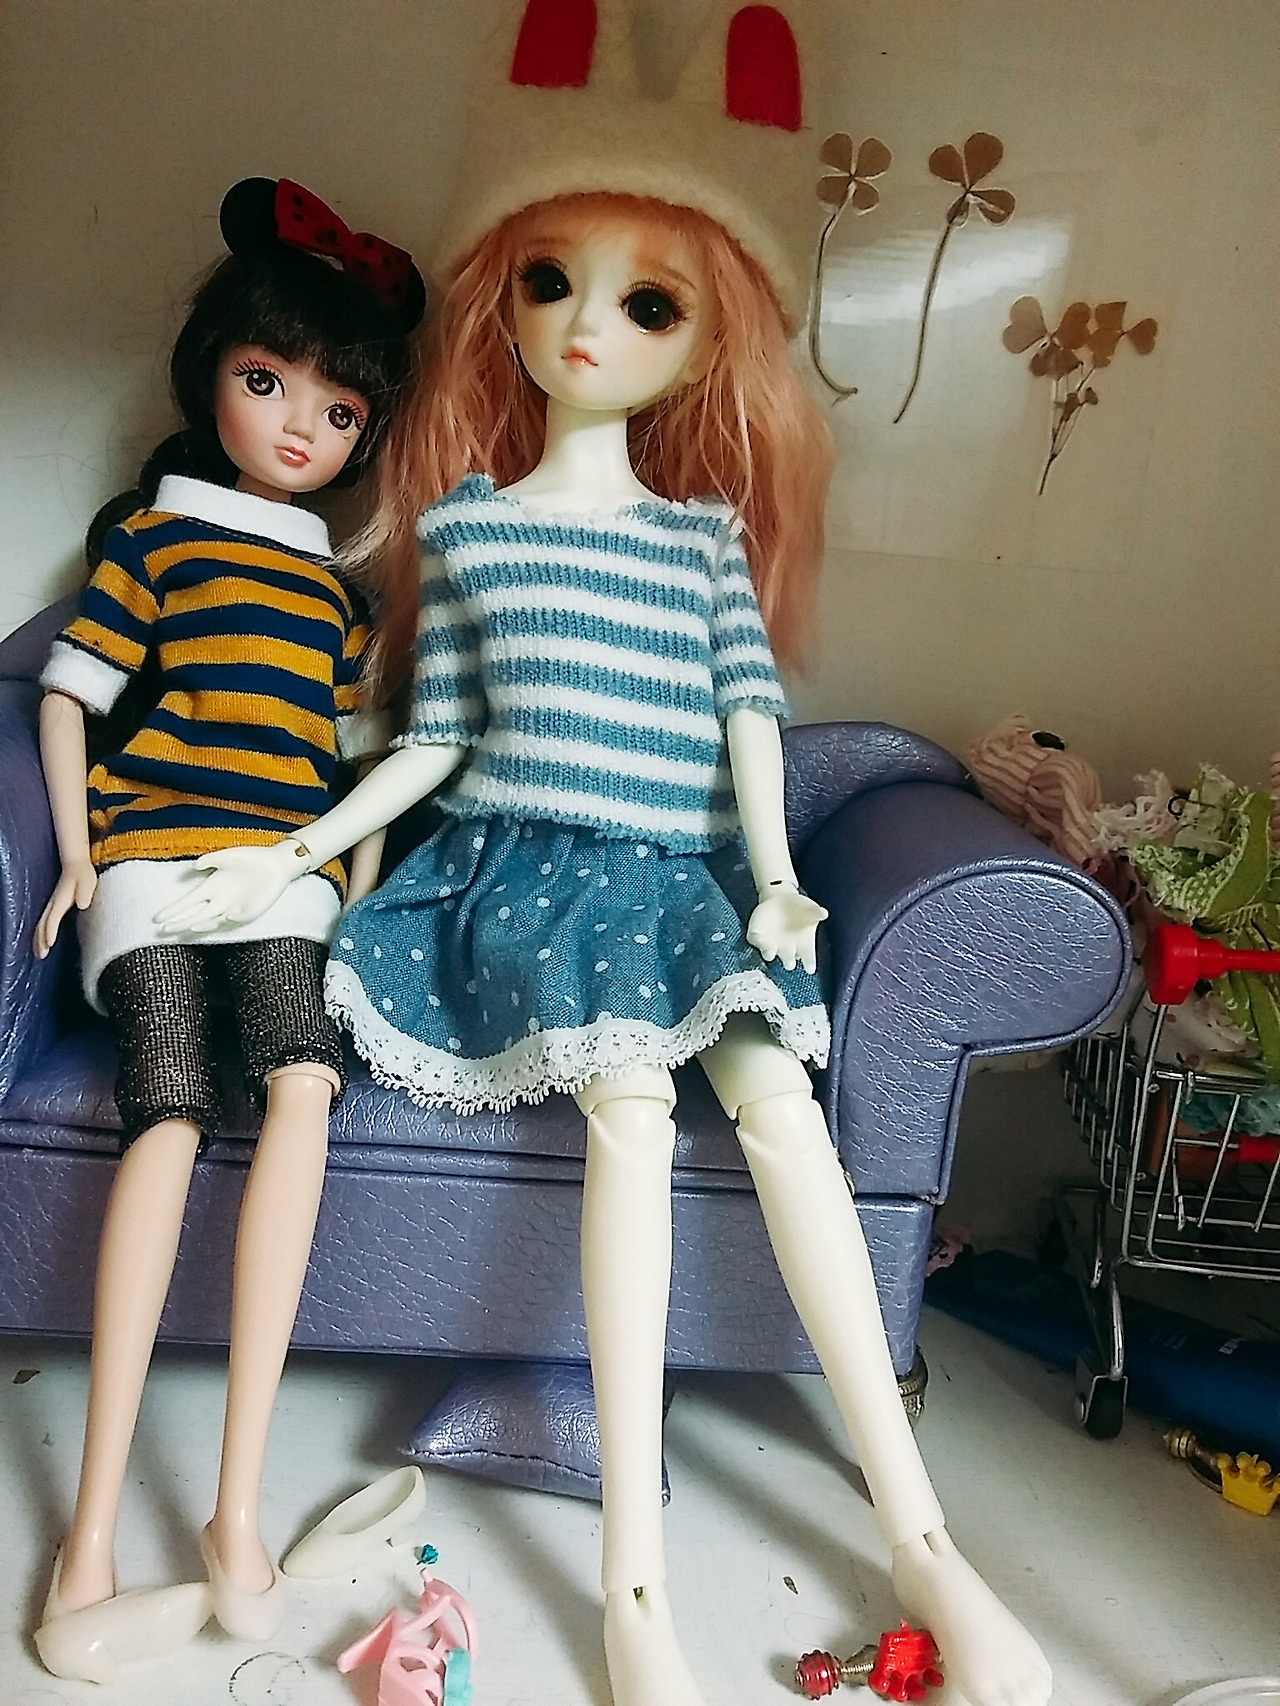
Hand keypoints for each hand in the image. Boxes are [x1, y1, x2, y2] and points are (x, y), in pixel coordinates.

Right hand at [34, 860, 96, 957]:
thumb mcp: (88, 881)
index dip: (50, 931)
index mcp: (61, 900)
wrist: (75, 865)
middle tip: (42, 955)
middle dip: (40, 940)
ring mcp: (51, 906)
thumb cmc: (83, 874)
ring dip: (37, 940)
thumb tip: (83, 904)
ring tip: (38, 954)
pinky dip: (39, 934)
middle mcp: (53, 904)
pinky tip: (41, 943)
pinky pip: (43, 923)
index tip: (50, 944)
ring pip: (40, 925)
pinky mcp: (53, 907)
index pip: (53, 918)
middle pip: (42, 924)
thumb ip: (85, 892)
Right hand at [153, 841, 305, 934]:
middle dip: (180, 922)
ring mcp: (233, 908)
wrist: (276, 864)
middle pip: (195, 916)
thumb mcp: (227, 856)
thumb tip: (194, 867)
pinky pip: (237, 918)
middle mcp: (219, 901)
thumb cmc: (250, 858)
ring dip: (201, 924)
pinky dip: (230, 918)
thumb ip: (210, 860)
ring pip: (212, 921)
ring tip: (191, 926)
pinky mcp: (248, 912)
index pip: (187, 902)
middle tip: (164, 930)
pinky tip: (225, 916)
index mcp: (210, 887)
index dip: (173, 910)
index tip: (157, 918)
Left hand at [746, 886, 826, 973]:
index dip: (809, 964)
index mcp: (803, 945)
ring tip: (769, 954)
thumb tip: (823, 912)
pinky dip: (756, 940)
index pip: (808, 958)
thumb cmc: (800, 908)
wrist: (780, 899)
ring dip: (769, 953)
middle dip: (788, 961)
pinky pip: (755, 940)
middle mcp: (787, 949)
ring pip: (768, 953)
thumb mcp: (811, 909)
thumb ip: (816, 912)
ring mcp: (771, 944)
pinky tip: (757, 937)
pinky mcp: (757, 936)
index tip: (810, 969)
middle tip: (789, 964)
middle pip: (787, 959)